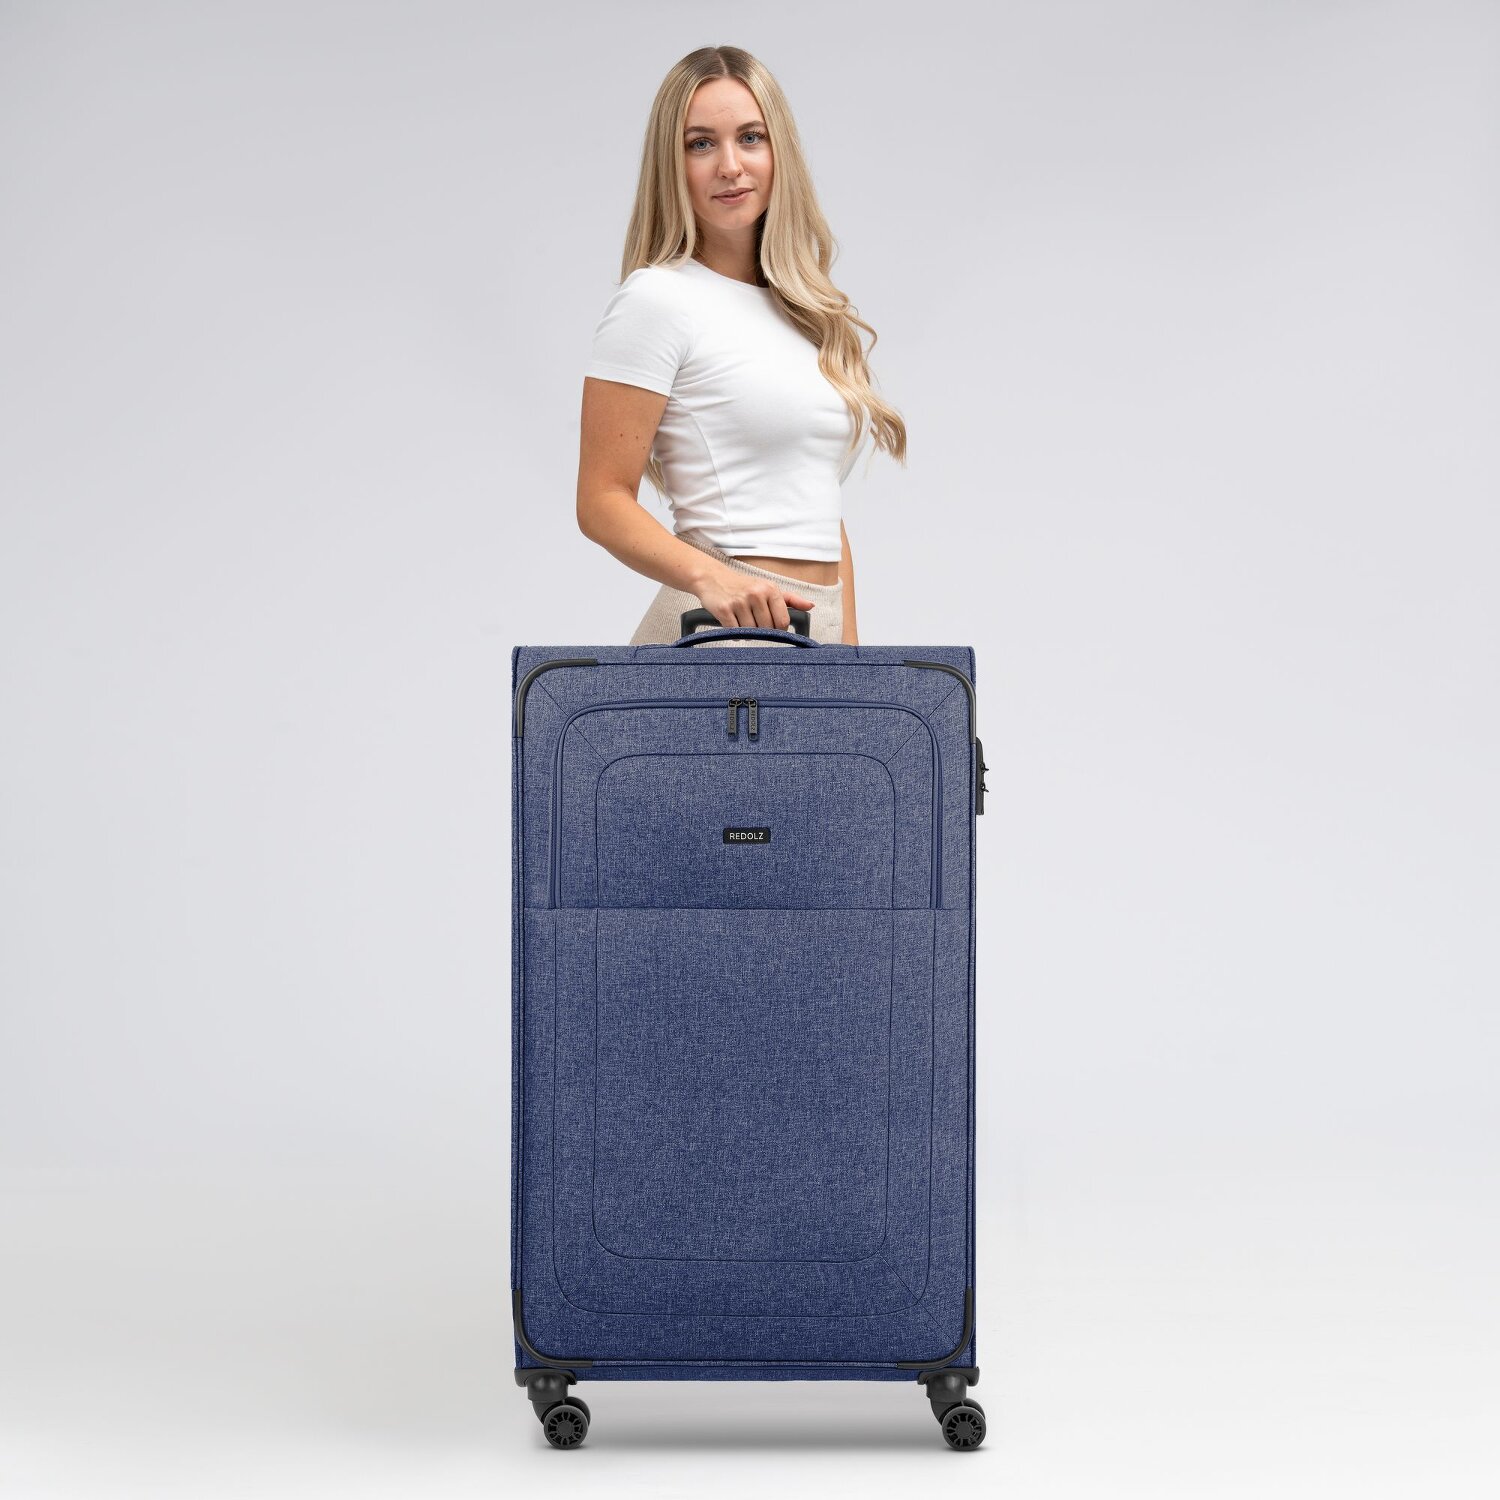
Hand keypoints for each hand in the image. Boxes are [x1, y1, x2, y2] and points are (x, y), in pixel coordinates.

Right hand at [693, 563, 816, 630]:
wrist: (713, 578)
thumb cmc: (743, 586)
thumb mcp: (768, 588)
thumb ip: (791, 599)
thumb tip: (810, 606)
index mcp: (769, 589)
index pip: (782, 621)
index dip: (778, 629)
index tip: (772, 627)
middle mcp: (756, 594)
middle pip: (767, 629)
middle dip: (761, 630)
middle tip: (753, 621)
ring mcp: (739, 602)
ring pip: (751, 632)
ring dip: (747, 632)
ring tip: (742, 620)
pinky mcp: (724, 610)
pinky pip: (735, 632)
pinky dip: (734, 632)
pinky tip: (732, 622)